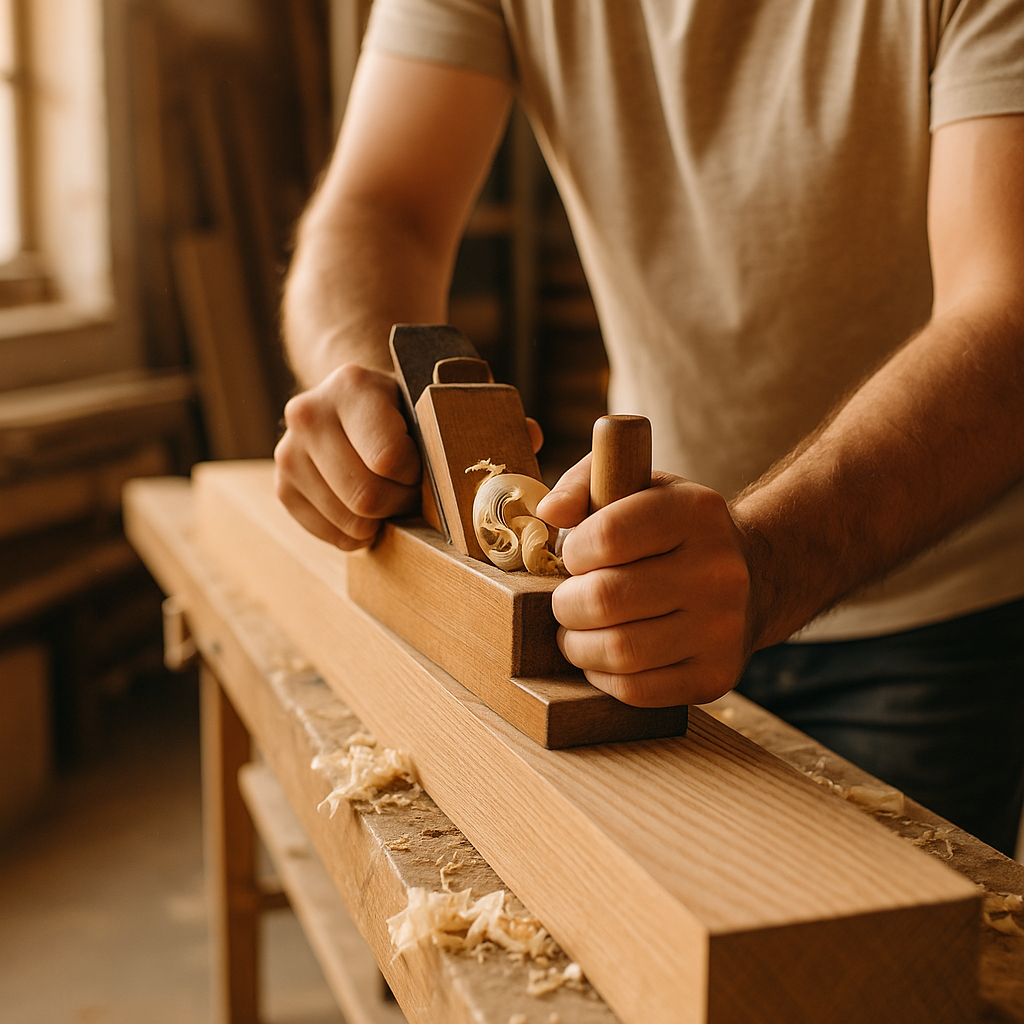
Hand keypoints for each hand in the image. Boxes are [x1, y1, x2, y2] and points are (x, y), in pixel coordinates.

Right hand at [274, 363, 421, 548]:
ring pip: (350, 520)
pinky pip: (329, 534)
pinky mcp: (282, 486)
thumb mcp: (419, 406)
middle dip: (399, 502)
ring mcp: (288, 452)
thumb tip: (446, 488)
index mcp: (350, 387)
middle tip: (409, 492)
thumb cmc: (397, 412)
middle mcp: (308, 414)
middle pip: (366, 495)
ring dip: (379, 521)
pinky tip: (366, 515)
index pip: (389, 458)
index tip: (420, 467)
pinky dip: (356, 535)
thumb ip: (434, 435)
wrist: (352, 405)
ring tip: (389, 499)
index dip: (414, 475)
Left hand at [536, 458, 752, 706]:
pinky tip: (603, 655)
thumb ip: (585, 484)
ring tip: (577, 630)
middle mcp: (719, 571)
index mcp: (696, 512)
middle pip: (604, 599)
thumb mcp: (637, 485)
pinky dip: (603, 676)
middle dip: (566, 603)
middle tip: (567, 600)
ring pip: (617, 651)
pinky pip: (636, 690)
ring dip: (577, 644)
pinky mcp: (716, 675)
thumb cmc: (672, 531)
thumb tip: (549, 511)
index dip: (573, 551)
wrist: (753, 577)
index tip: (576, 556)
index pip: (606, 536)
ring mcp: (722, 628)